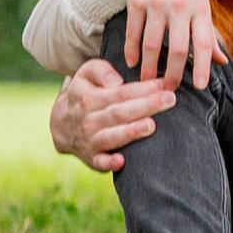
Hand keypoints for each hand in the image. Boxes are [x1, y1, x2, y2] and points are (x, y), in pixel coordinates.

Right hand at [48, 58, 176, 175]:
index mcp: (89, 97)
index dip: (143, 88)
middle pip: (120, 112)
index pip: (120, 92)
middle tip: (169, 100)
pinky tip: (122, 161)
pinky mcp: (92, 158)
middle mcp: (89, 119)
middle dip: (146, 106)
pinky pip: (100, 162)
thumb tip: (116, 81)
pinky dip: (109, 163)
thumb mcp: (86, 74)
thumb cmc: (84, 94)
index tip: (164, 84)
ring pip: (111, 136)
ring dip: (131, 132)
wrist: (62, 124)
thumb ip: (101, 70)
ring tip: (151, 125)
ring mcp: (90, 140)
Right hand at [123, 0, 224, 88]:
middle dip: (172, 74)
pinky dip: (131, 51)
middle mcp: (180, 6)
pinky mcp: (137, 0)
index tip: (199, 86)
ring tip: (147, 82)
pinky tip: (131, 63)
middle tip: (167, 90)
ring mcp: (157, 2)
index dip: (203, 67)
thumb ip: (209, 34)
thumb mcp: (201, 4)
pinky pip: (133, 32)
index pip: (205, 43)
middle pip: (177, 48)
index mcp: (200, 8)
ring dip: (148, 67)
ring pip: (152, 44)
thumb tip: (223, 63)